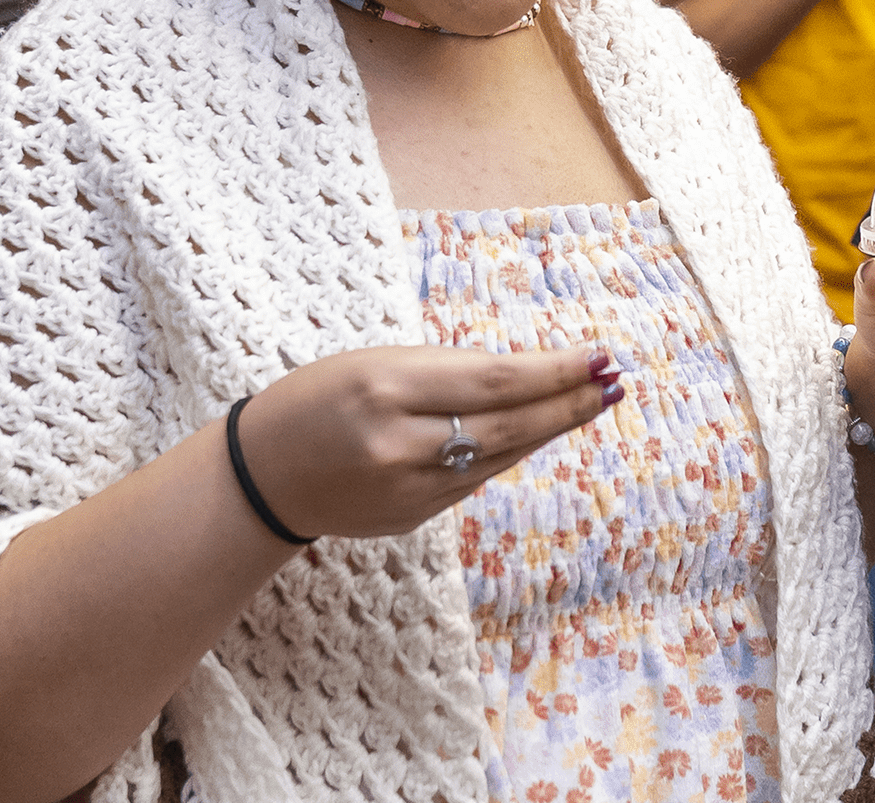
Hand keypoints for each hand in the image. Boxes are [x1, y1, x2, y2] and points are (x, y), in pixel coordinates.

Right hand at [231, 345, 623, 539]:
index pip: (495, 380)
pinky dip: (512, 451)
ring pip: (502, 454)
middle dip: (570, 402)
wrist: (260, 476)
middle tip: (614, 381)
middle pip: (510, 423)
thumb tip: (528, 373)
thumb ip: (447, 371)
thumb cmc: (319, 400)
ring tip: (593, 400)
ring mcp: (409, 490)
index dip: (554, 371)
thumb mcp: (375, 364)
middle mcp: (401, 444)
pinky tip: (538, 429)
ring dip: (552, 427)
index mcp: (387, 389)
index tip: (597, 355)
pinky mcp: (414, 518)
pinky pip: (478, 478)